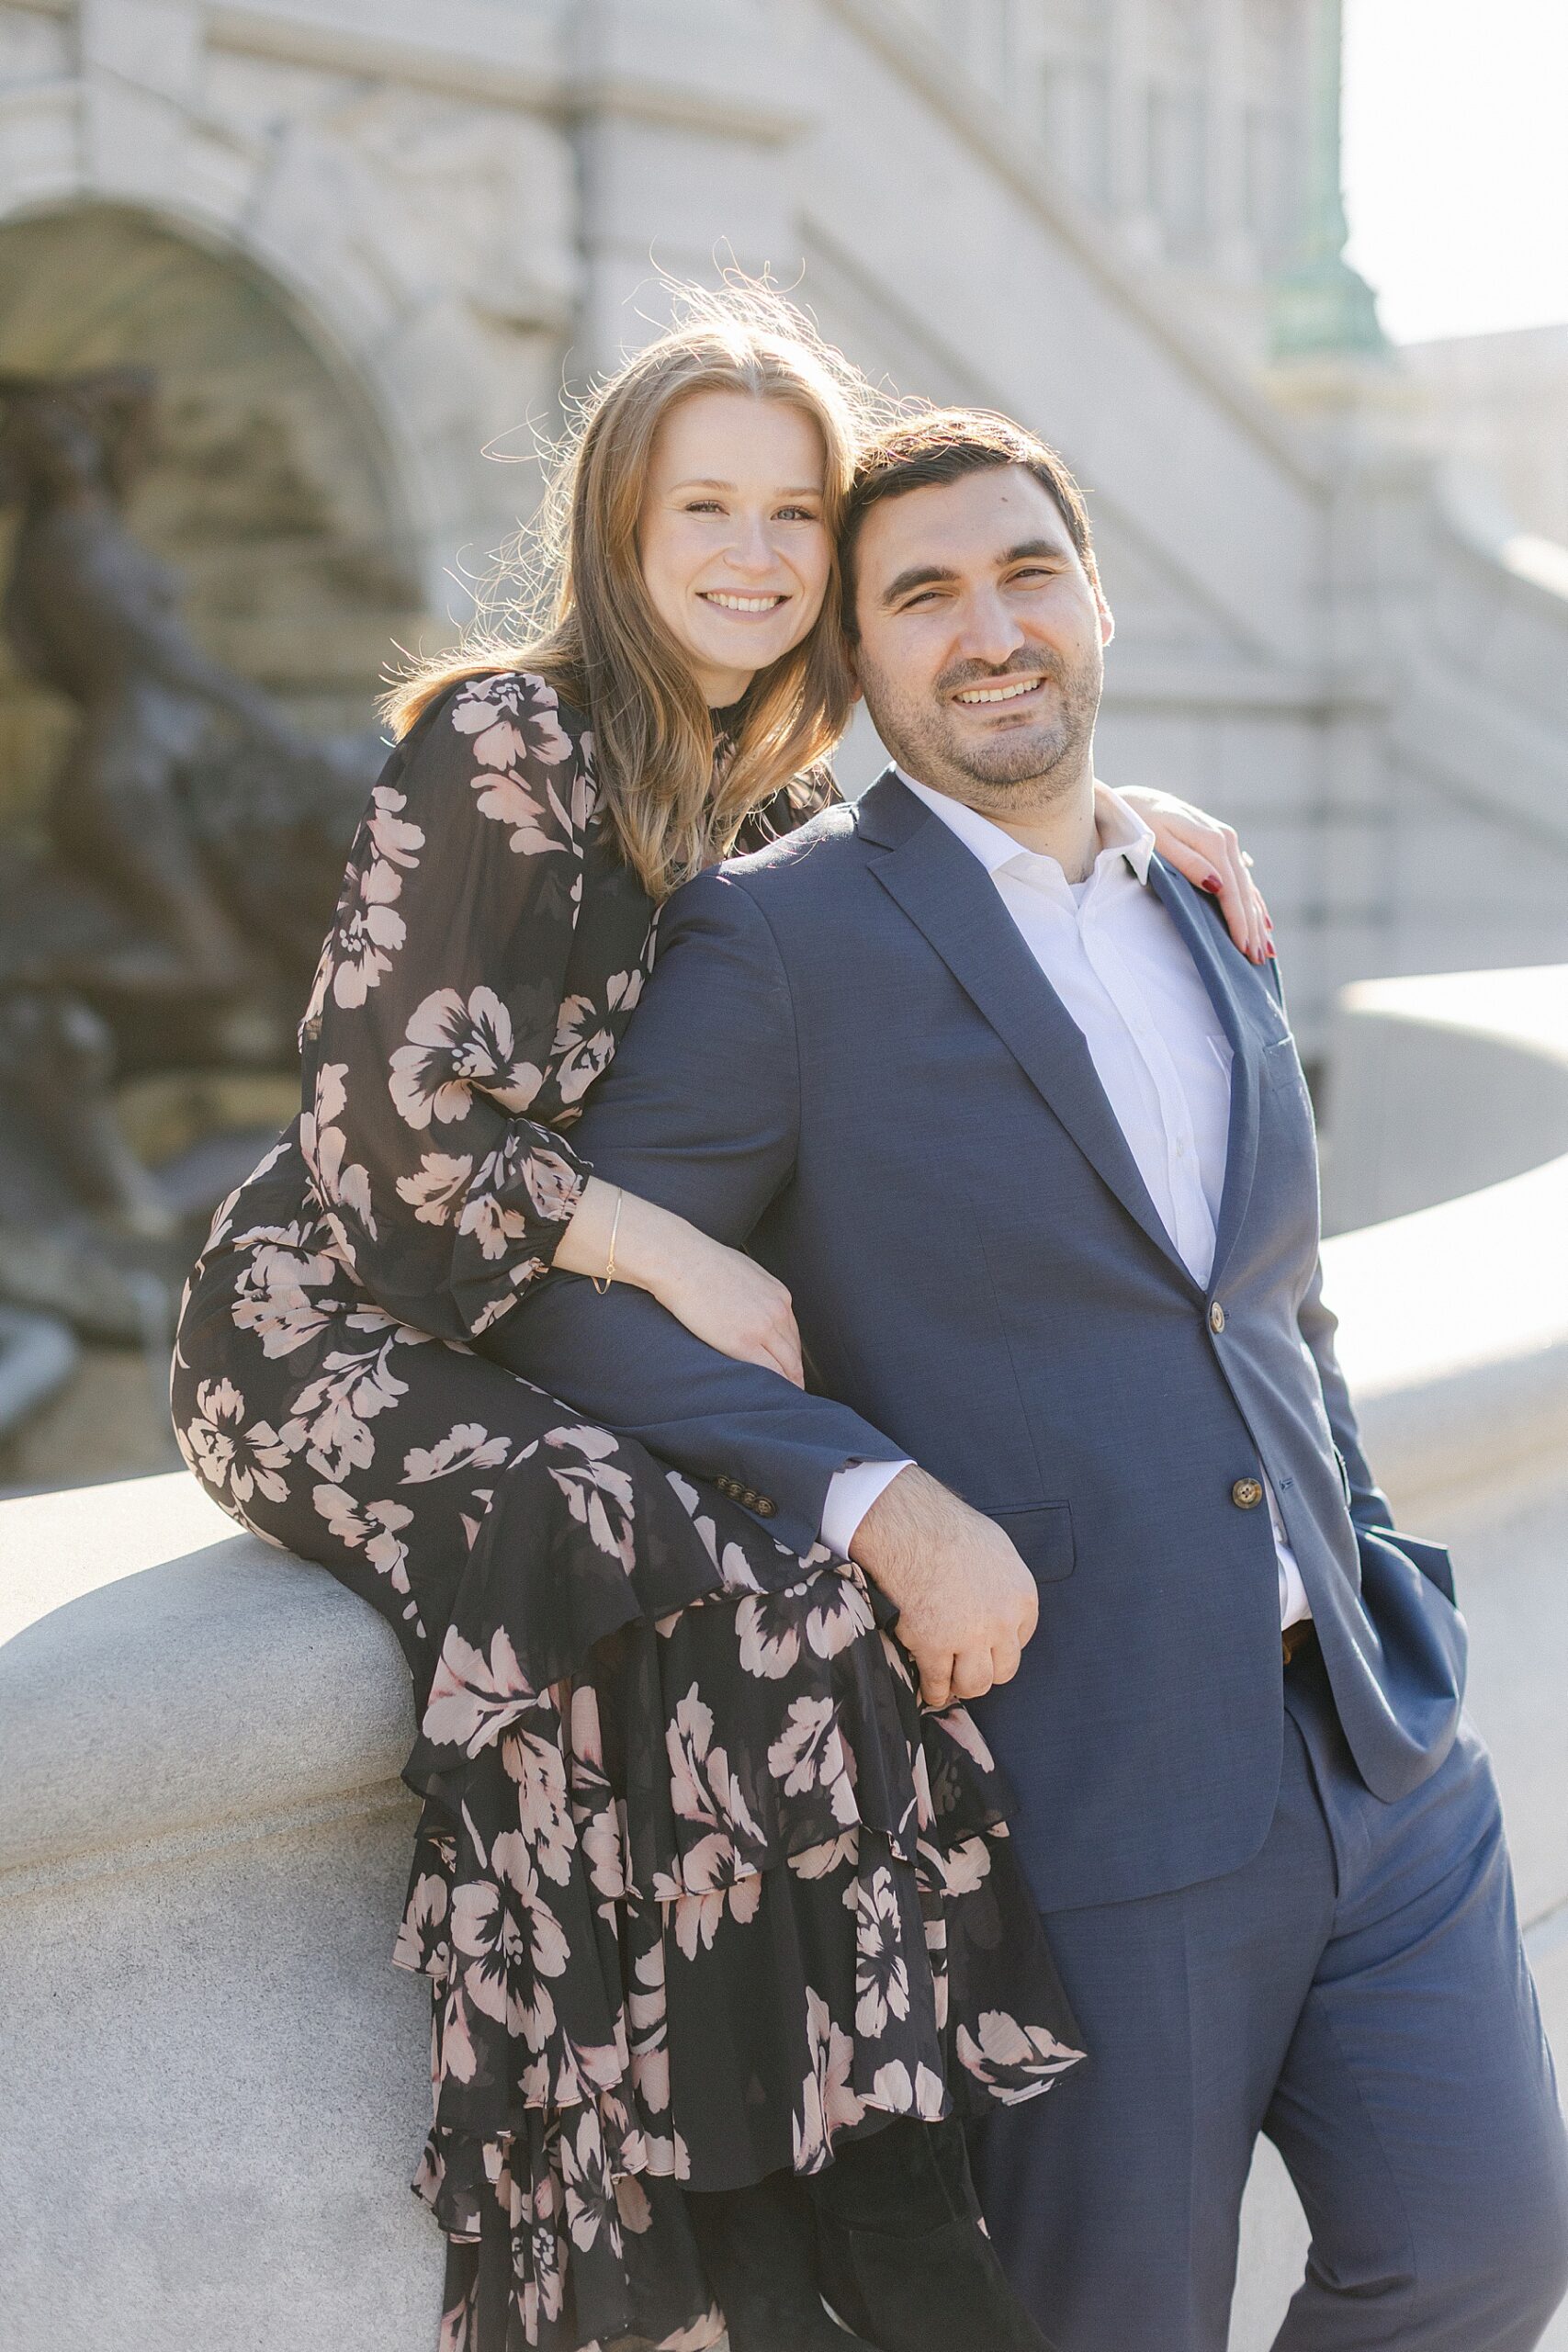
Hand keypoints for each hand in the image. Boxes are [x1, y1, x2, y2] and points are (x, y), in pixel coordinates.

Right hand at [650, 1221, 804, 1386]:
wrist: (681, 1261)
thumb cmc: (701, 1262)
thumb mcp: (742, 1272)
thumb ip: (754, 1292)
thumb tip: (747, 1304)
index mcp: (778, 1295)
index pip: (792, 1334)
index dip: (790, 1356)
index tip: (788, 1370)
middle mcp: (778, 1310)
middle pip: (794, 1353)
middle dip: (794, 1374)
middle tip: (792, 1395)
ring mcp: (763, 1327)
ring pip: (787, 1365)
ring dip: (787, 1385)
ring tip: (782, 1402)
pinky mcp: (744, 1343)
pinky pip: (770, 1372)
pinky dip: (774, 1388)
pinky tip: (771, 1398)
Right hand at [847, 1465, 1038, 1708]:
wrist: (914, 1529)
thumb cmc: (950, 1528)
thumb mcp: (996, 1549)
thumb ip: (1000, 1578)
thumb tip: (991, 1589)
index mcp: (1022, 1598)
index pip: (1022, 1638)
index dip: (1002, 1643)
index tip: (988, 1644)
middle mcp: (1002, 1624)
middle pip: (1005, 1669)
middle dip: (987, 1671)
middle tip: (969, 1667)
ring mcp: (969, 1639)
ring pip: (975, 1684)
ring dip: (963, 1685)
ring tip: (951, 1682)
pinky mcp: (934, 1648)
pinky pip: (937, 1683)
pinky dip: (933, 1691)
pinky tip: (929, 1690)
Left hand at [1107, 782, 1272, 964]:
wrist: (1131, 800)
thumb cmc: (1137, 823)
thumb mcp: (1156, 841)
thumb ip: (1187, 862)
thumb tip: (1218, 886)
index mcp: (1212, 840)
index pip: (1231, 889)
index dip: (1238, 920)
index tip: (1243, 948)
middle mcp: (1225, 839)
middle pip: (1243, 890)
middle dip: (1252, 926)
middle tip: (1258, 959)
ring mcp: (1225, 841)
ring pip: (1246, 885)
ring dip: (1256, 917)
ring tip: (1265, 948)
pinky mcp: (1221, 845)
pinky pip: (1242, 877)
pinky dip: (1252, 900)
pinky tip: (1262, 919)